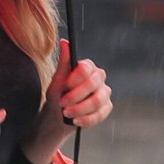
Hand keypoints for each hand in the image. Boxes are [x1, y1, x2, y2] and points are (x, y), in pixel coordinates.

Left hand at [20, 39, 111, 163]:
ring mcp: (104, 93)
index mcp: (88, 67)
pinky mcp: (106, 107)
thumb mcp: (57, 79)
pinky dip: (86, 119)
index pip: (86, 68)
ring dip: (79, 109)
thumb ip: (64, 62)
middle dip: (75, 96)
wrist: (59, 115)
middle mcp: (99, 78)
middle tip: (62, 103)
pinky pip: (100, 114)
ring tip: (67, 113)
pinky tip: (76, 120)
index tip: (64, 86)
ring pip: (97, 101)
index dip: (74, 79)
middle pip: (93, 84)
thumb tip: (64, 42)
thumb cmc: (58, 94)